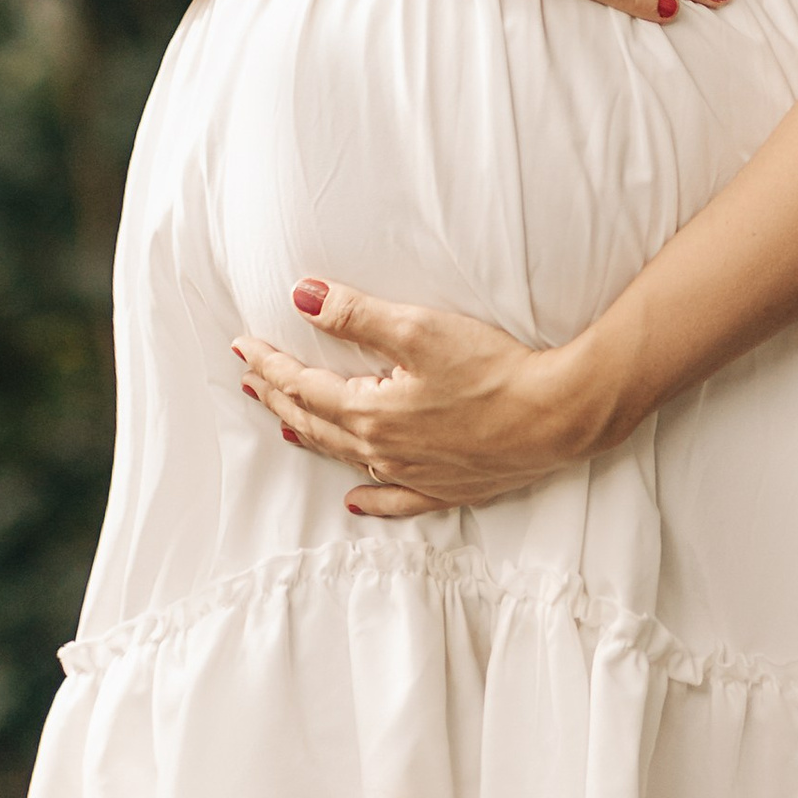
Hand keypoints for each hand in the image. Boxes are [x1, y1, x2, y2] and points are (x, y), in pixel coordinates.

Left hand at [235, 278, 616, 515]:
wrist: (554, 416)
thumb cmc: (492, 369)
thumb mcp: (419, 329)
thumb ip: (356, 315)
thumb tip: (301, 297)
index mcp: (369, 412)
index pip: (302, 386)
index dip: (269, 365)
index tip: (243, 347)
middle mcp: (382, 451)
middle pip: (315, 423)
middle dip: (277, 399)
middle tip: (250, 380)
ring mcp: (413, 474)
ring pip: (345, 458)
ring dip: (311, 437)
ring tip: (285, 425)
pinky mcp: (444, 487)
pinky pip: (393, 500)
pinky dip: (368, 499)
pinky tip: (354, 499)